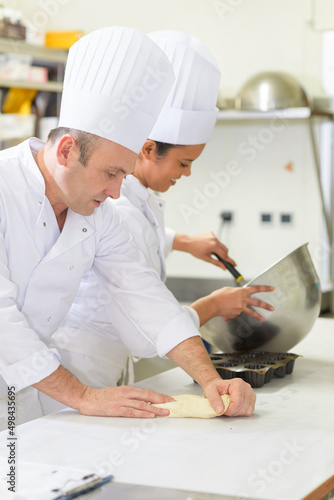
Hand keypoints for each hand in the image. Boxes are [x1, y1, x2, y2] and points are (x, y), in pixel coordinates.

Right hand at [34, 366, 173, 418]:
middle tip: (172, 403)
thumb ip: (129, 397)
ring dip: (155, 408)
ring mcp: (122, 401)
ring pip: (142, 404)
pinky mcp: (116, 409)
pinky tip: (150, 415)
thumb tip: (142, 402)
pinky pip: (132, 411)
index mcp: (127, 389)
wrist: (86, 398)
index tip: (169, 399)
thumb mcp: (117, 393)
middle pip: (148, 396)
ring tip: (165, 412)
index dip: (159, 395)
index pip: (147, 392)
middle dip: (162, 400)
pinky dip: (143, 413)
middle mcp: (126, 393)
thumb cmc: (101, 397)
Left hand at [173, 232, 235, 267]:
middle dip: (224, 255)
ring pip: (220, 244)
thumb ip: (216, 263)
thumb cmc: (195, 250)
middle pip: (225, 249)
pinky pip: (216, 240)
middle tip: (222, 260)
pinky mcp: (211, 233)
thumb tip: (224, 268)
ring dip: (219, 248)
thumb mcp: (206, 258)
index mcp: (214, 246)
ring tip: (211, 251)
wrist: (188, 242)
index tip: (234, 264)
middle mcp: (215, 239)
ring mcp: (213, 235)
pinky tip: (208, 245)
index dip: (230, 261)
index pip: (224, 255)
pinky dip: (214, 243)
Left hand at [203, 377, 255, 416]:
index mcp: (237, 383)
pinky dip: (241, 412)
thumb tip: (220, 410)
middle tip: (225, 407)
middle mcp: (246, 387)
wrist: (219, 387)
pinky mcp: (252, 399)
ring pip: (246, 411)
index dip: (229, 410)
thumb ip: (214, 400)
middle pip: (242, 408)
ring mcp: (250, 393)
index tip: (222, 409)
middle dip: (232, 412)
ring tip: (230, 406)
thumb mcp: (210, 390)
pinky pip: (249, 412)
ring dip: (236, 413)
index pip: (237, 403)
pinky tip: (235, 407)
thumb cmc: (216, 387)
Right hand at [210, 285, 273, 321]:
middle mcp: (243, 300)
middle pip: (257, 302)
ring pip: (251, 312)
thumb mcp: (229, 290)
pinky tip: (228, 310)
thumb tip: (238, 296)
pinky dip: (234, 312)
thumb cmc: (219, 296)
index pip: (256, 288)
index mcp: (242, 291)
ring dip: (258, 316)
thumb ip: (236, 293)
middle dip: (266, 305)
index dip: (265, 288)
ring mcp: (240, 308)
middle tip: (272, 308)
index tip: (271, 289)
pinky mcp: (237, 314)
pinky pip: (237, 313)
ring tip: (263, 319)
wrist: (213, 304)